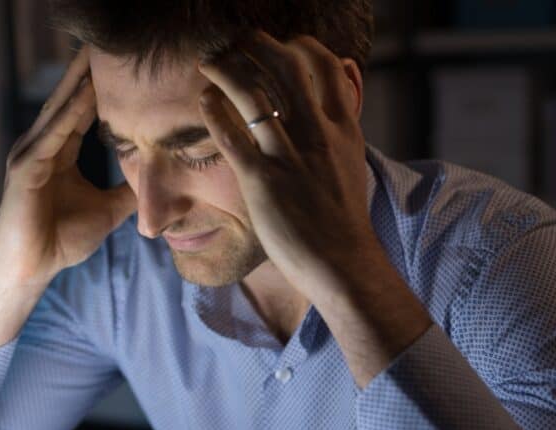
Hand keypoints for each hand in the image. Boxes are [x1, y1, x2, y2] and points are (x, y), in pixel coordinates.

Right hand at [0, 48, 135, 287]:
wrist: (30, 270)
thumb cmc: (60, 242)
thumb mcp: (107, 211)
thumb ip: (127, 193)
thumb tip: (159, 183)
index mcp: (57, 152)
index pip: (81, 109)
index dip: (101, 85)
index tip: (124, 63)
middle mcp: (41, 146)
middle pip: (68, 99)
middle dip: (87, 71)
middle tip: (108, 42)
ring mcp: (30, 155)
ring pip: (59, 109)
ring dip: (78, 81)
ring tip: (97, 54)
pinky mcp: (25, 169)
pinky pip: (52, 135)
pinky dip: (68, 113)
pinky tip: (86, 93)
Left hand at [196, 30, 372, 296]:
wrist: (343, 263)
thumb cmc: (342, 217)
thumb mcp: (352, 159)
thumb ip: (345, 117)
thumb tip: (347, 74)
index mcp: (341, 129)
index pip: (324, 67)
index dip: (299, 46)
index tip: (279, 43)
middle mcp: (317, 136)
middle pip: (287, 70)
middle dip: (257, 46)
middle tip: (235, 40)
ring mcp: (289, 158)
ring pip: (256, 97)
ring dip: (228, 71)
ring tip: (209, 61)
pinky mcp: (263, 183)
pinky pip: (233, 137)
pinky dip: (215, 113)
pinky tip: (203, 100)